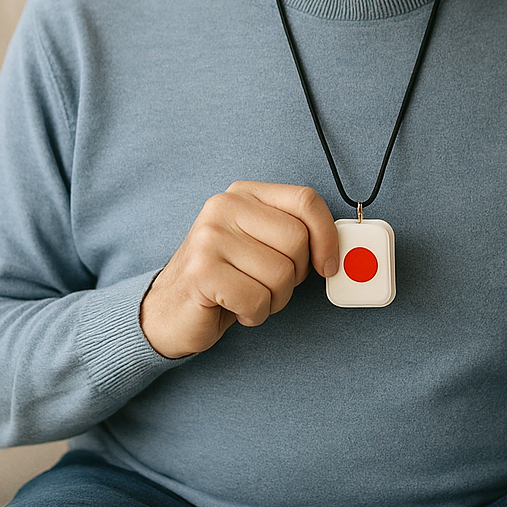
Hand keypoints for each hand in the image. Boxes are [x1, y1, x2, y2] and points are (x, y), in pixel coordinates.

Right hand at [140, 181, 339, 358]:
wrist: (168, 311)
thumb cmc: (225, 279)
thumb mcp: (260, 244)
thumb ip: (293, 235)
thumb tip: (338, 251)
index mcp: (244, 193)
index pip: (305, 200)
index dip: (327, 236)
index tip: (327, 265)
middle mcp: (224, 207)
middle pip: (297, 242)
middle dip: (294, 277)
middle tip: (268, 285)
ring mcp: (209, 237)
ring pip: (280, 275)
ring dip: (273, 300)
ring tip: (247, 295)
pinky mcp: (201, 271)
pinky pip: (257, 299)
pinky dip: (254, 314)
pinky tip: (233, 307)